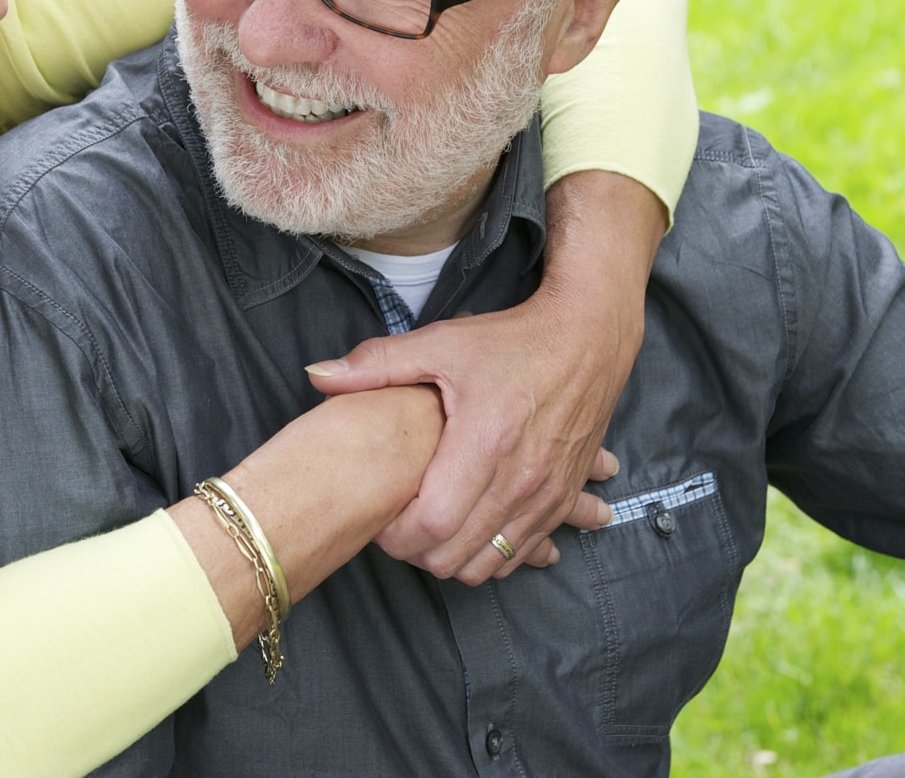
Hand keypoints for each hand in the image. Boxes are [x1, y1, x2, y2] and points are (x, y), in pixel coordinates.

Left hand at [307, 170, 662, 585]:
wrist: (588, 339)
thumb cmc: (511, 341)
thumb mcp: (441, 342)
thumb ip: (377, 364)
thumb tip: (316, 374)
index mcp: (484, 443)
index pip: (431, 526)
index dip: (395, 534)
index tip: (379, 515)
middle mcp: (520, 479)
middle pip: (454, 556)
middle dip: (415, 551)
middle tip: (396, 524)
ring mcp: (546, 495)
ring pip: (488, 566)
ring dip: (452, 558)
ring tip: (430, 528)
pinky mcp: (563, 499)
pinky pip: (522, 555)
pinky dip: (492, 554)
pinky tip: (472, 529)